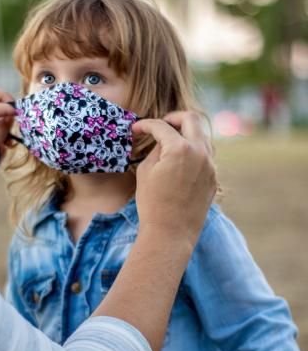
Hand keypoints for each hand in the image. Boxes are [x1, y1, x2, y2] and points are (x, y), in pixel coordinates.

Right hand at [132, 111, 216, 250]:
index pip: (161, 126)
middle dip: (173, 117)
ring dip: (186, 133)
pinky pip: (206, 155)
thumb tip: (162, 140)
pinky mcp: (213, 178)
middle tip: (161, 124)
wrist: (170, 233)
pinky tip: (181, 160)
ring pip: (202, 136)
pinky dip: (193, 150)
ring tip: (171, 142)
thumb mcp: (146, 171)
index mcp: (180, 149)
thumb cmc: (152, 204)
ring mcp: (210, 165)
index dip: (145, 124)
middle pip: (191, 119)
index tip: (136, 128)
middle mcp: (200, 152)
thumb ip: (156, 149)